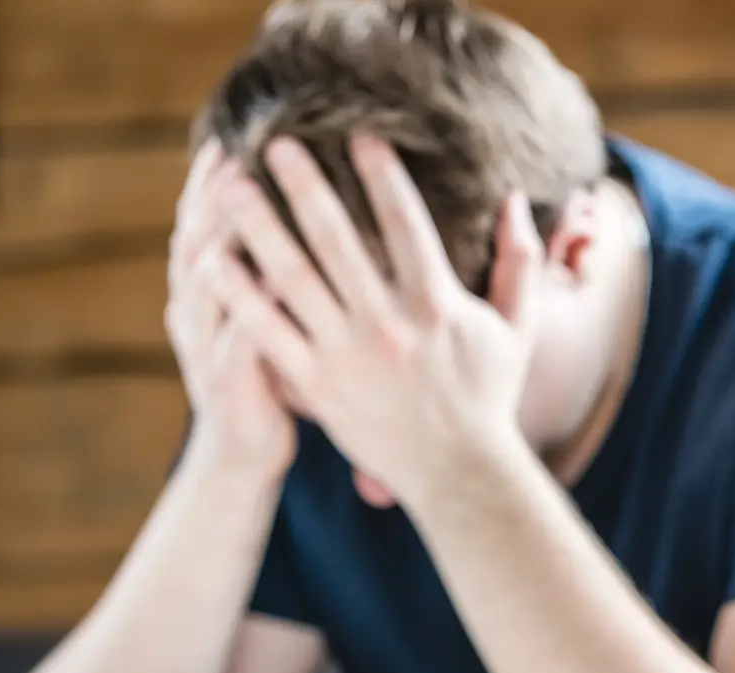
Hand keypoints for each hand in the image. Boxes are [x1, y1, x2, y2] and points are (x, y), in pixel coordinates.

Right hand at [165, 140, 296, 479]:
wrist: (242, 458)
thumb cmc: (263, 385)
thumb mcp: (259, 323)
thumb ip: (262, 277)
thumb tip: (291, 222)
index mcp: (202, 299)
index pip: (199, 229)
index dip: (208, 184)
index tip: (231, 138)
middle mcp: (196, 318)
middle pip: (194, 243)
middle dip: (211, 196)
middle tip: (235, 151)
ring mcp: (207, 352)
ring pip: (205, 285)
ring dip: (220, 239)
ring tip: (240, 196)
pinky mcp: (230, 386)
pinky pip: (237, 340)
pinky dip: (248, 307)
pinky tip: (268, 276)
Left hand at [213, 134, 543, 504]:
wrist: (459, 474)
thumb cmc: (489, 401)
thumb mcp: (517, 331)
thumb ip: (520, 263)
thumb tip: (516, 199)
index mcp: (436, 302)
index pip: (404, 220)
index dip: (380, 172)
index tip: (357, 135)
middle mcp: (386, 321)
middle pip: (336, 237)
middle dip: (304, 184)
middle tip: (276, 142)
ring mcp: (346, 354)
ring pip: (293, 277)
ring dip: (259, 227)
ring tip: (230, 188)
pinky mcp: (318, 386)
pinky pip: (270, 334)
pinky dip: (241, 297)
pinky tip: (214, 264)